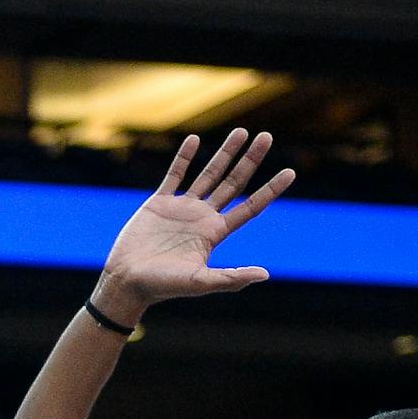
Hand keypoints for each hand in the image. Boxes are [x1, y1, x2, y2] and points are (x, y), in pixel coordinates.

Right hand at [93, 128, 293, 324]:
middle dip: (250, 160)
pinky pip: (174, 175)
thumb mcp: (200, 283)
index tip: (290, 171)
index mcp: (215, 233)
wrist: (127, 282)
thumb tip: (265, 274)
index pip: (250, 207)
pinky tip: (194, 139)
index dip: (270, 189)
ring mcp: (181, 208)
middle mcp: (203, 218)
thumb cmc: (162, 287)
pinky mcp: (158, 203)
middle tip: (267, 137)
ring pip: (209, 174)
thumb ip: (231, 278)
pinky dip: (184, 157)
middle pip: (234, 183)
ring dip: (225, 153)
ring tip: (242, 131)